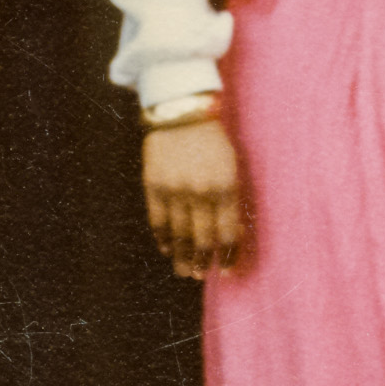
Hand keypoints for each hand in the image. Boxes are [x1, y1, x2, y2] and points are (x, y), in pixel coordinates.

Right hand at [143, 120, 243, 277]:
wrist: (181, 110)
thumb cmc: (212, 139)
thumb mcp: (231, 164)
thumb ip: (230, 197)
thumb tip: (231, 233)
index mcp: (225, 186)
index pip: (229, 233)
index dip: (229, 256)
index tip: (228, 271)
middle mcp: (200, 192)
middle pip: (203, 240)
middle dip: (204, 262)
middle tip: (202, 275)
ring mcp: (175, 190)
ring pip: (179, 236)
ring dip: (183, 258)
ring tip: (186, 272)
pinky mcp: (154, 186)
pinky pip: (158, 222)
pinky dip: (163, 239)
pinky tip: (168, 249)